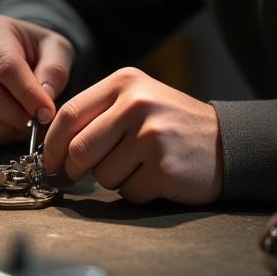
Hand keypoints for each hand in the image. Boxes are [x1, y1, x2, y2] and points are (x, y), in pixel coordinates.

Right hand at [0, 14, 74, 142]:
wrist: (21, 53)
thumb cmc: (40, 50)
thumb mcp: (58, 49)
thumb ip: (55, 70)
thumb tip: (44, 98)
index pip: (6, 67)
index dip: (27, 94)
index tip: (47, 113)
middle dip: (15, 114)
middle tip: (38, 124)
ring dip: (2, 127)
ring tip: (26, 127)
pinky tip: (10, 129)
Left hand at [43, 67, 222, 204]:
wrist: (226, 142)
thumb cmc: (171, 124)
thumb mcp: (137, 99)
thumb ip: (98, 112)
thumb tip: (53, 142)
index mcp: (124, 83)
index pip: (69, 114)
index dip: (52, 144)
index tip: (50, 162)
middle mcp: (137, 104)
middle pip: (79, 149)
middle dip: (75, 169)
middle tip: (84, 174)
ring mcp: (151, 135)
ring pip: (102, 175)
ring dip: (114, 180)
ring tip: (139, 166)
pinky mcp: (163, 167)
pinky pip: (128, 192)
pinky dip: (137, 191)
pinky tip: (156, 177)